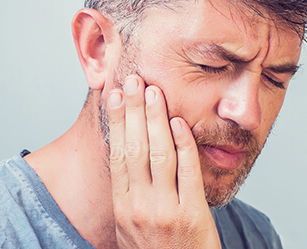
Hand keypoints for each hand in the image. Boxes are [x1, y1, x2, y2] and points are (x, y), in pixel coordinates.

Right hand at [107, 75, 220, 248]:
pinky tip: (180, 123)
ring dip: (156, 119)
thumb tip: (127, 156)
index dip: (116, 122)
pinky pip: (187, 172)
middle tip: (132, 79)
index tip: (115, 95)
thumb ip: (130, 195)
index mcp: (123, 208)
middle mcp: (139, 207)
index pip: (117, 155)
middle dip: (133, 111)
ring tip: (154, 91)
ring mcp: (165, 211)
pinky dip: (184, 145)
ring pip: (158, 155)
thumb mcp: (132, 227)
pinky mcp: (191, 215)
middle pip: (134, 148)